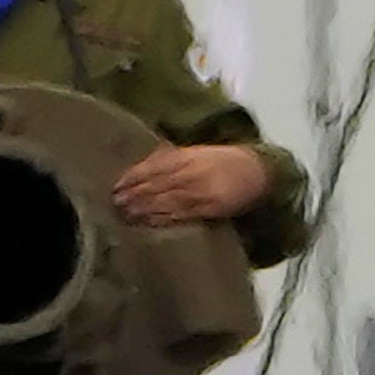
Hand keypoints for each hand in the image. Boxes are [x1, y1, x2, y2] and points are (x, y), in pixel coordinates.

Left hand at [111, 141, 271, 227]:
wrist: (260, 171)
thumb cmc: (228, 160)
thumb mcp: (201, 152)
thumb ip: (175, 158)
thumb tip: (147, 165)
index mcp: (188, 157)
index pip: (154, 167)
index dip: (134, 177)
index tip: (116, 185)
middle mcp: (190, 174)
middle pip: (155, 186)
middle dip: (134, 195)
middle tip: (114, 203)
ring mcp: (199, 193)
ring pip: (164, 202)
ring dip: (143, 209)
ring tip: (126, 214)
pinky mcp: (208, 209)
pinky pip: (181, 215)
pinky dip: (162, 219)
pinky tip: (149, 222)